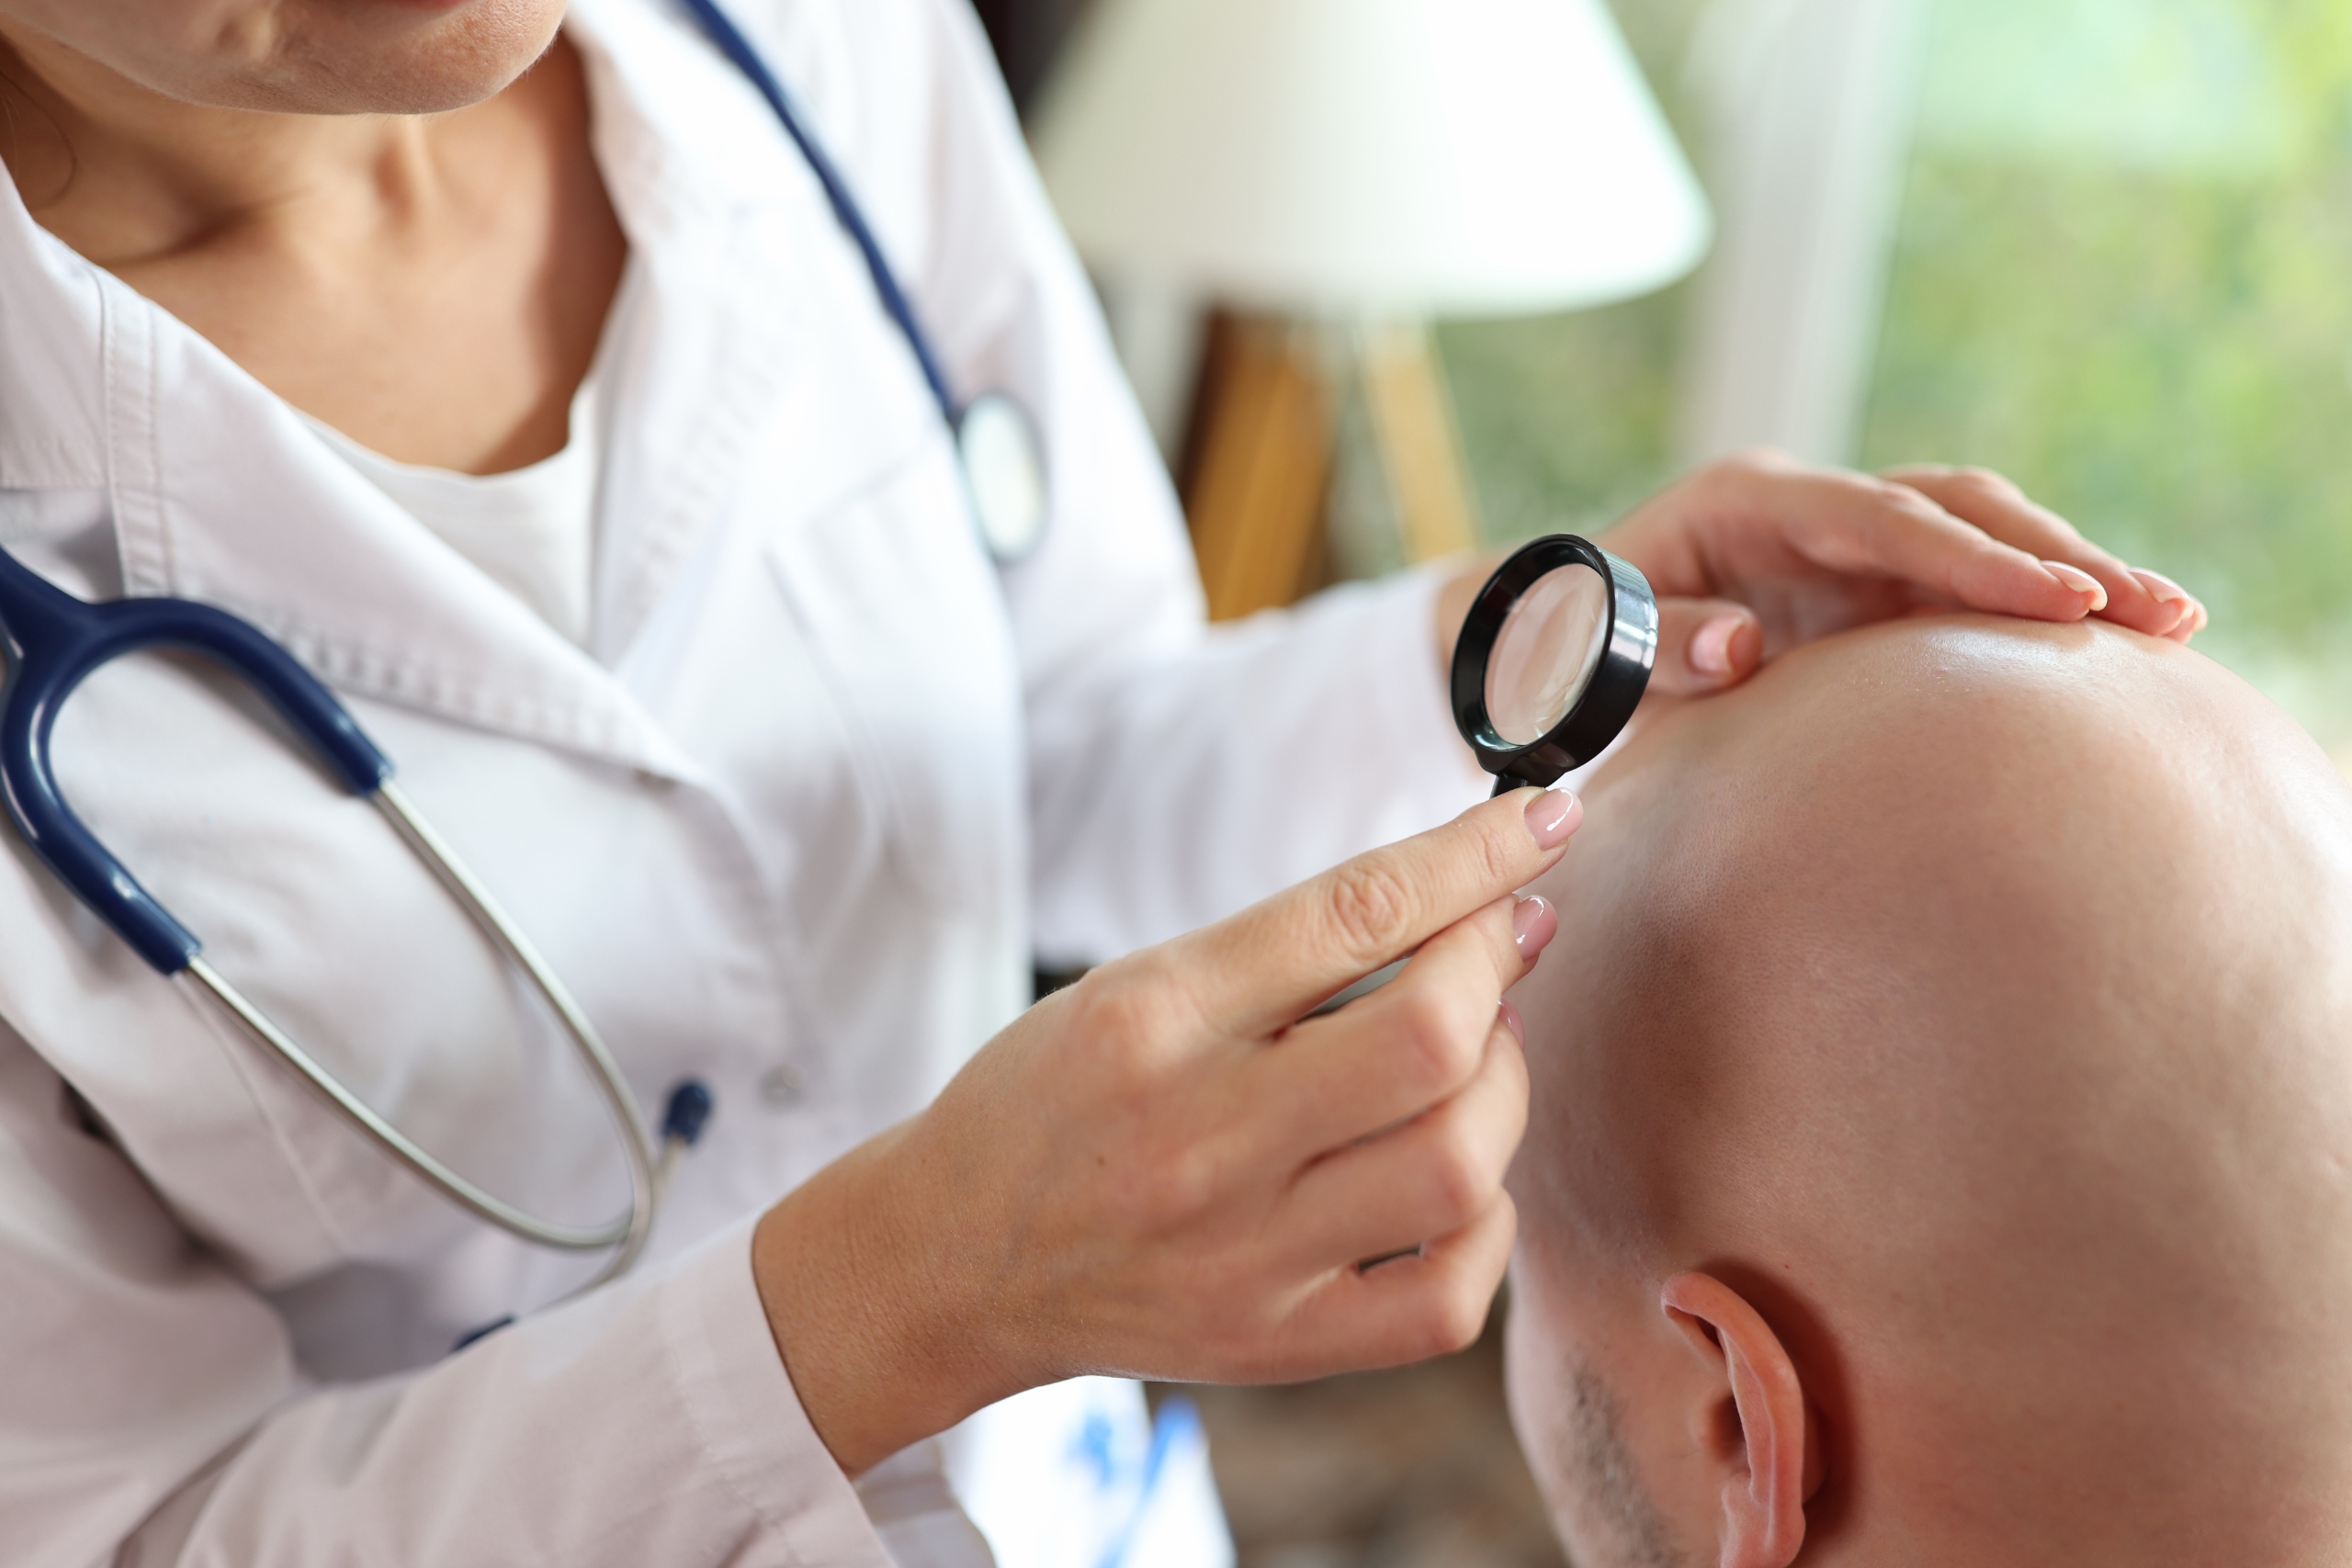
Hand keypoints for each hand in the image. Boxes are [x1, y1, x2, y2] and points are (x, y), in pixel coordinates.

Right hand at [750, 787, 1579, 1472]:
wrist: (951, 1260)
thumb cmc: (1053, 1100)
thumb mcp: (1137, 984)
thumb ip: (1293, 948)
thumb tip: (1482, 908)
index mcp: (1154, 1019)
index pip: (1353, 914)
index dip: (1474, 857)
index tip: (1541, 821)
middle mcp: (1200, 1139)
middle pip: (1431, 1041)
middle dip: (1497, 969)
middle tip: (1495, 948)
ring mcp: (1243, 1257)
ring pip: (1458, 1164)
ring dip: (1503, 1090)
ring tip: (1470, 1060)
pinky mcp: (1274, 1346)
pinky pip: (1448, 1298)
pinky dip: (1483, 1222)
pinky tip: (1453, 1180)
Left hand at [1599, 450, 2204, 695]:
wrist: (1550, 638)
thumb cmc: (1560, 643)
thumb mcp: (1582, 648)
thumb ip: (1654, 644)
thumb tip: (1743, 648)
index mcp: (1745, 503)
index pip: (1879, 519)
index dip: (1970, 558)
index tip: (2058, 600)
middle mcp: (1810, 506)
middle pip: (1954, 508)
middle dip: (2057, 553)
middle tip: (2159, 612)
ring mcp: (1843, 542)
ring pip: (1977, 533)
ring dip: (2069, 573)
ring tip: (2171, 623)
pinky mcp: (1863, 586)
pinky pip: (1961, 587)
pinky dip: (2031, 609)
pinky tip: (2114, 648)